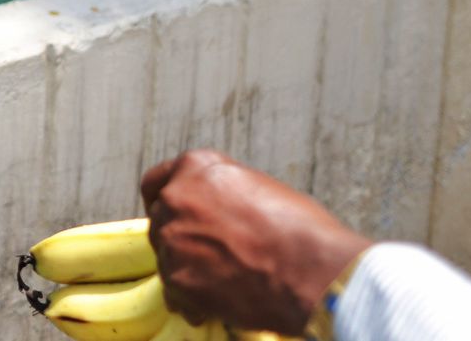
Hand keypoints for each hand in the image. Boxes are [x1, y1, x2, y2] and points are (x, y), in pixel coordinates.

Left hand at [143, 149, 371, 331]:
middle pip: (161, 221)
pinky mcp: (178, 280)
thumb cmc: (300, 230)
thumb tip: (213, 210)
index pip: (156, 182)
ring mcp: (174, 240)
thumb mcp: (257, 187)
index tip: (171, 216)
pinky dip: (192, 301)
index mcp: (195, 168)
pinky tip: (218, 304)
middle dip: (181, 238)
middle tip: (210, 255)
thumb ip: (220, 192)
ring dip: (188, 270)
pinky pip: (175, 293)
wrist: (314, 271)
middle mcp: (175, 199)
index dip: (164, 201)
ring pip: (167, 258)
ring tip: (225, 283)